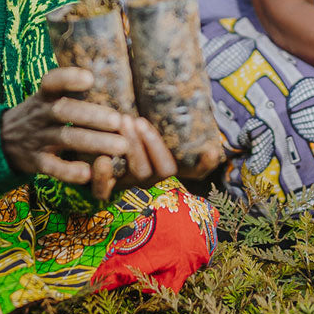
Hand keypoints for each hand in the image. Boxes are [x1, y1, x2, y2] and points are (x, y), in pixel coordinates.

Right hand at [0, 67, 128, 186]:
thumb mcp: (45, 98)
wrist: (0, 142)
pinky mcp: (35, 161)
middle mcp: (40, 114)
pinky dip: (68, 171)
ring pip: (64, 138)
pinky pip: (51, 167)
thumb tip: (105, 75)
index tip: (90, 78)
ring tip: (120, 146)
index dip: (68, 78)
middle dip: (91, 115)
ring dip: (93, 142)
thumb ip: (69, 90)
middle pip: (63, 111)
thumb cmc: (38, 116)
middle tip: (117, 120)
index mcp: (43, 96)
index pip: (51, 82)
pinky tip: (88, 173)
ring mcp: (36, 138)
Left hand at [95, 116, 222, 199]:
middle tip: (134, 120)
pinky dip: (102, 178)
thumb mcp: (165, 143)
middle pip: (146, 171)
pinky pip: (102, 193)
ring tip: (120, 123)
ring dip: (126, 149)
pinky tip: (100, 159)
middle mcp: (144, 181)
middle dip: (141, 144)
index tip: (146, 123)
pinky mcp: (102, 189)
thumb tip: (214, 151)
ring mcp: (124, 185)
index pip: (167, 169)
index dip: (159, 149)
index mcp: (160, 172)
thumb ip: (190, 150)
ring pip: (129, 174)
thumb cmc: (143, 144)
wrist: (108, 149)